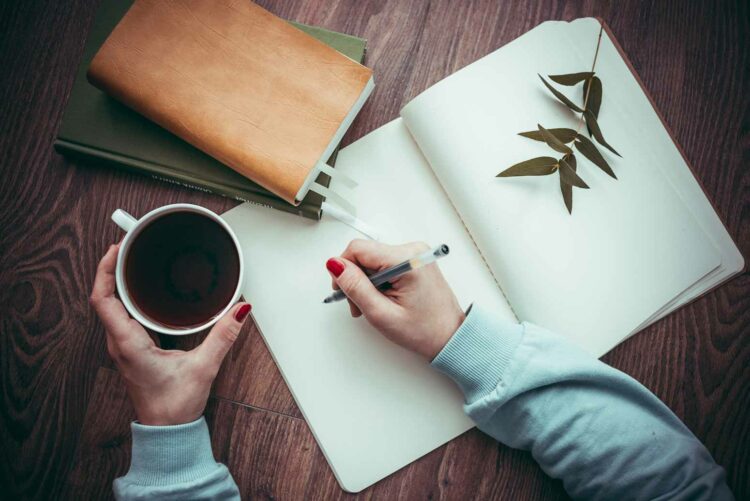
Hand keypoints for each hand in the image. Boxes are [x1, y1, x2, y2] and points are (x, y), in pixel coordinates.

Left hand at [90, 244, 251, 425]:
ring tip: (132, 261)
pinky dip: (125, 297)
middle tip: (128, 246)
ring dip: (117, 282)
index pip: (103, 299)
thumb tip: (239, 310)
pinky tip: (141, 290)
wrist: (167, 431)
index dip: (105, 270)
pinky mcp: (131, 350)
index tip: (117, 249)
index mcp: (128, 344)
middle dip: (112, 268)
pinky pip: (120, 316)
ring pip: (110, 307)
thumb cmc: (174, 406)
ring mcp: (123, 347)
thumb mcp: (203, 368)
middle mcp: (120, 343)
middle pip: (104, 297)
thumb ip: (222, 337)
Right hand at [326, 240, 464, 359]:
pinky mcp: (415, 261)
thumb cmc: (425, 330)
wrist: (450, 337)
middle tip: (360, 306)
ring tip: (375, 306)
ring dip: (367, 283)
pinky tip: (384, 298)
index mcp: (406, 259)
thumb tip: (335, 265)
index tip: (343, 290)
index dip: (343, 269)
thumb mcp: (382, 313)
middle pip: (365, 254)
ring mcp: (415, 254)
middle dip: (356, 280)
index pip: (357, 249)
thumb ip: (355, 287)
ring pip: (372, 261)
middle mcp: (412, 250)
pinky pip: (384, 264)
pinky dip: (378, 282)